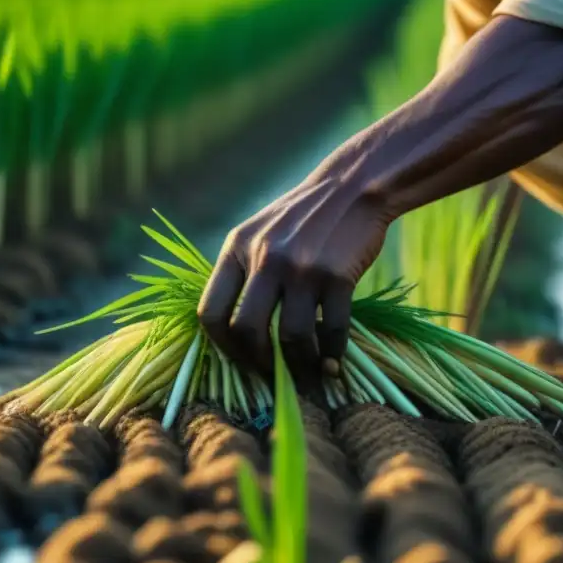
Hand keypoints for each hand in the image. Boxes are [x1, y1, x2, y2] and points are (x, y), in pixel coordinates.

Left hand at [197, 173, 391, 379]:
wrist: (352, 187)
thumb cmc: (302, 216)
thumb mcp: (259, 232)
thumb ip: (242, 270)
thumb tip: (233, 331)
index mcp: (236, 248)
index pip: (210, 312)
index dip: (222, 346)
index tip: (239, 358)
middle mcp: (264, 258)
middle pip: (248, 331)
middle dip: (259, 362)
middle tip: (273, 375)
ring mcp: (302, 267)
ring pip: (291, 337)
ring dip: (300, 365)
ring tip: (307, 375)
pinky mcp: (337, 276)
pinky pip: (332, 329)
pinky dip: (332, 354)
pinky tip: (333, 363)